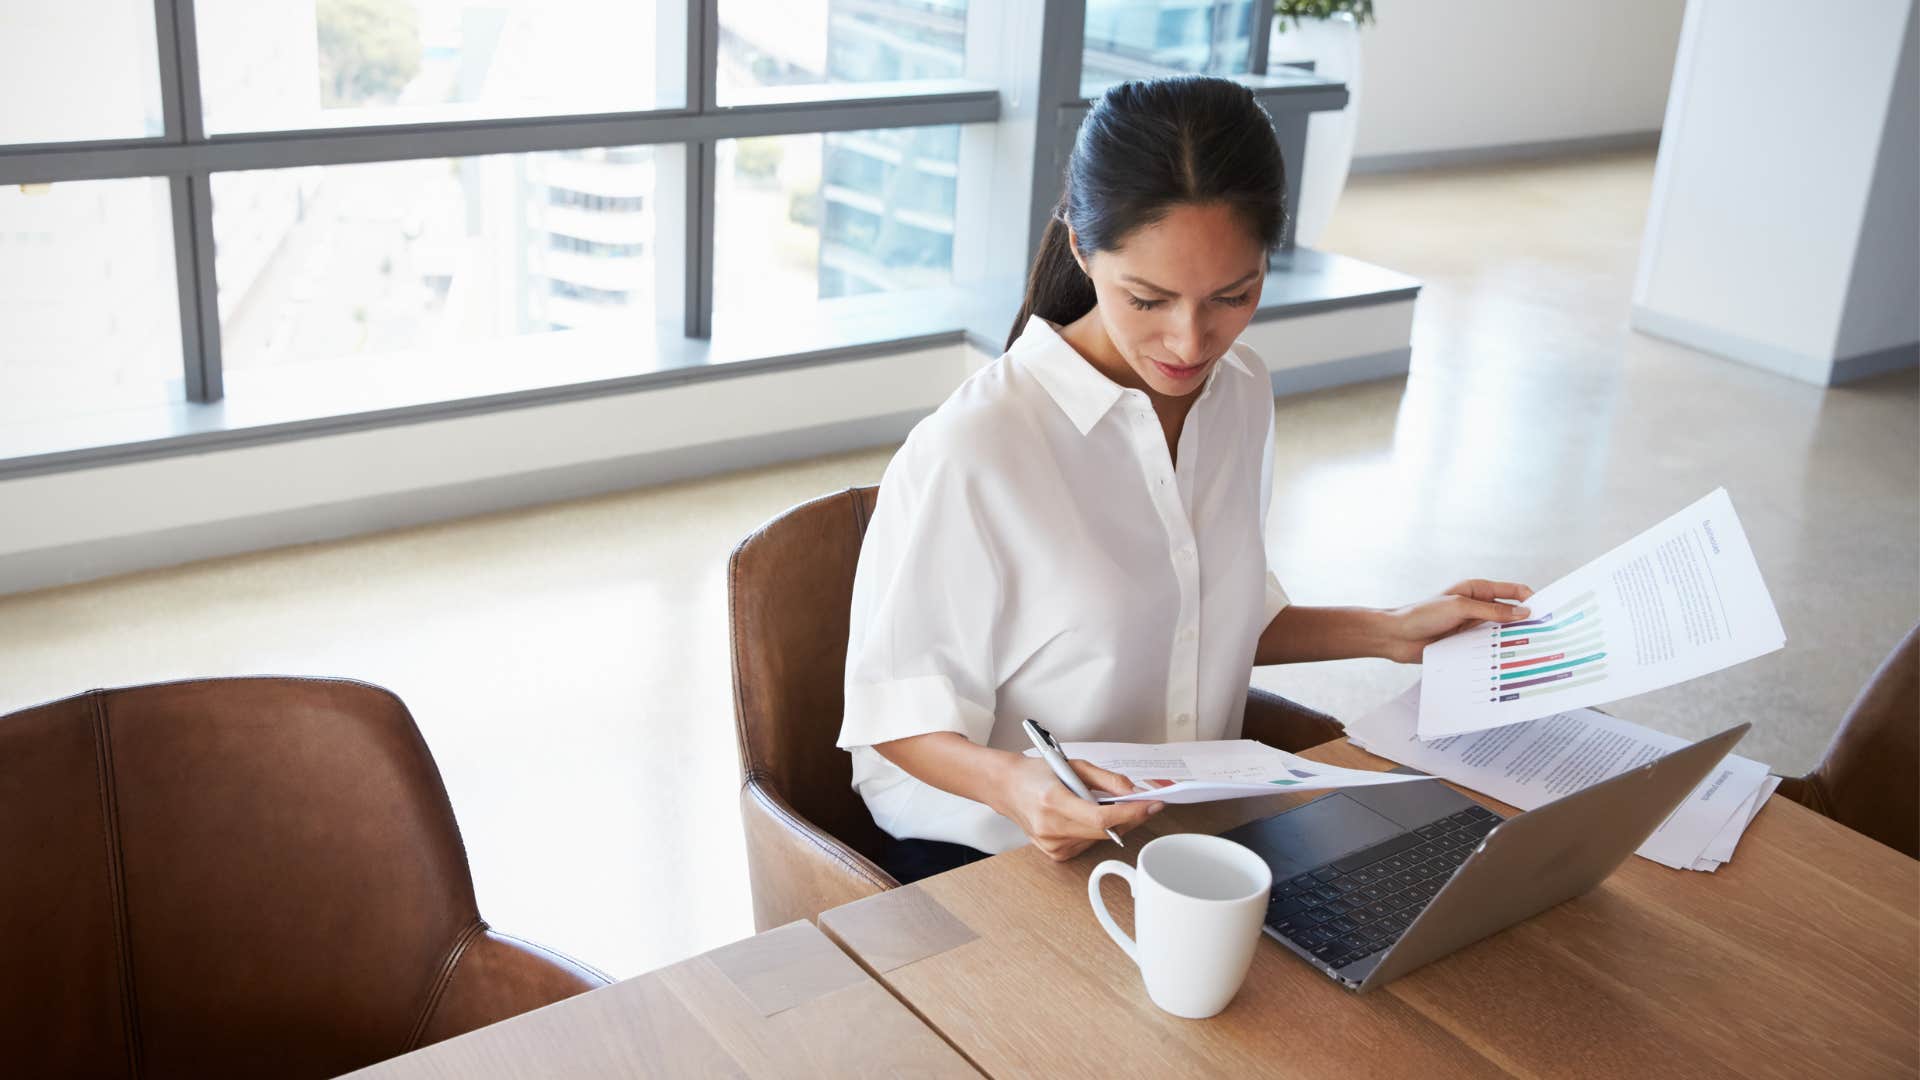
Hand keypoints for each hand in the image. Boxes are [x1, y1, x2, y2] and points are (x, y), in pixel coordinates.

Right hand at [991, 756, 1163, 861]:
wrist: (1006, 788)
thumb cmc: (1036, 774)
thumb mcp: (1074, 766)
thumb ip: (1107, 780)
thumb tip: (1135, 793)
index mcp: (1053, 801)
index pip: (1101, 817)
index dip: (1131, 813)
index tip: (1152, 805)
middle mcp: (1051, 828)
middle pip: (1105, 831)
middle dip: (1130, 817)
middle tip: (1145, 803)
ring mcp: (1052, 845)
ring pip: (1099, 838)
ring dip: (1111, 824)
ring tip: (1102, 804)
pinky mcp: (1055, 854)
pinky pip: (1088, 844)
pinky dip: (1095, 831)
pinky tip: (1084, 817)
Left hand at [1381, 579, 1534, 663]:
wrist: (1396, 637)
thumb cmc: (1423, 615)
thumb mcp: (1461, 608)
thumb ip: (1493, 611)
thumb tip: (1524, 612)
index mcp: (1478, 590)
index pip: (1514, 591)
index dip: (1533, 599)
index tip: (1550, 612)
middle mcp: (1478, 607)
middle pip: (1511, 614)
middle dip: (1528, 623)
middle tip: (1549, 636)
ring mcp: (1473, 626)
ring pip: (1502, 633)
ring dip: (1514, 641)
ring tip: (1535, 653)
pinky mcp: (1467, 644)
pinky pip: (1489, 648)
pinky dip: (1499, 654)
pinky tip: (1512, 664)